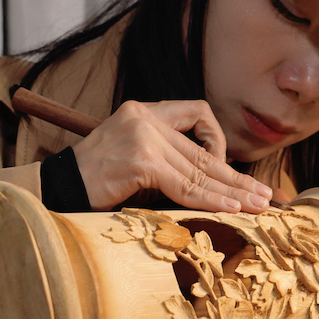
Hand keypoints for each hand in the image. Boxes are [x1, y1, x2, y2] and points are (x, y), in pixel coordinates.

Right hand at [73, 99, 272, 212]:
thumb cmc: (92, 178)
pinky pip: (184, 185)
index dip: (218, 142)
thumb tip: (206, 180)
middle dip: (236, 177)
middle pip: (203, 151)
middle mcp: (145, 117)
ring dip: (232, 192)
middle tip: (264, 195)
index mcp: (143, 110)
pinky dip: (210, 199)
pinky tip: (231, 208)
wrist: (55, 187)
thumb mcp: (128, 154)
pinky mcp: (141, 161)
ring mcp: (143, 138)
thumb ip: (162, 155)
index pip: (196, 113)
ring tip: (257, 205)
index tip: (227, 168)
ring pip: (199, 170)